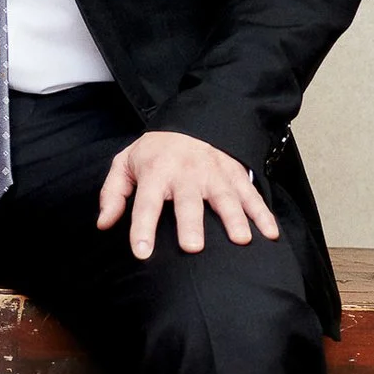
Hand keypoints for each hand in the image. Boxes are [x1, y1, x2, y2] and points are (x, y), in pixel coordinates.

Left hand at [95, 130, 279, 258]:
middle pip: (189, 202)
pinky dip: (263, 214)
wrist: (193, 121)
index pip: (146, 204)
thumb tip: (104, 224)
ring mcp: (215, 174)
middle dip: (191, 224)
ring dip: (234, 219)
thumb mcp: (125, 163)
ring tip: (241, 241)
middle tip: (193, 248)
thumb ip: (113, 193)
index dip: (142, 228)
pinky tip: (270, 234)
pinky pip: (252, 195)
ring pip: (225, 198)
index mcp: (156, 173)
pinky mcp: (236, 175)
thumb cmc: (155, 151)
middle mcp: (186, 174)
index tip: (142, 253)